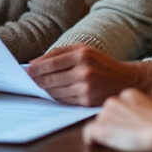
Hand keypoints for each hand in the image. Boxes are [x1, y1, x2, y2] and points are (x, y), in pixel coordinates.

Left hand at [27, 45, 151, 105]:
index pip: (51, 63)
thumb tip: (35, 63)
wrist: (126, 80)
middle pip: (50, 78)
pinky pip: (64, 100)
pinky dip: (55, 96)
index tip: (25, 70)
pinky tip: (52, 92)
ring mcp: (86, 88)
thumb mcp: (84, 50)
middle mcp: (84, 71)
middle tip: (27, 80)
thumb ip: (60, 54)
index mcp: (82, 55)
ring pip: (55, 90)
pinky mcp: (86, 101)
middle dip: (36, 80)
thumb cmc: (102, 63)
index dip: (36, 68)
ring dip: (44, 89)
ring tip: (38, 86)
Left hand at [83, 88, 151, 151]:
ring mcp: (106, 114)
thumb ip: (143, 108)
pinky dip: (91, 140)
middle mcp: (114, 100)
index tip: (127, 125)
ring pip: (98, 123)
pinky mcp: (101, 129)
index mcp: (128, 94)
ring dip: (105, 131)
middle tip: (124, 135)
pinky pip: (88, 134)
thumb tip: (141, 117)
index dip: (121, 117)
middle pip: (106, 113)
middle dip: (113, 124)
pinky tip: (96, 144)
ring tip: (119, 141)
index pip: (117, 105)